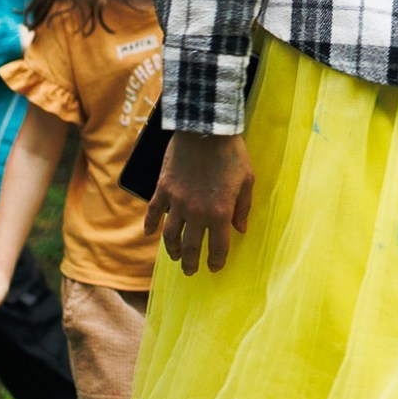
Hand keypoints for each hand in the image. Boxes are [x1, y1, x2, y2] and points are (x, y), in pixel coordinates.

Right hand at [145, 131, 254, 273]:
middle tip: (190, 270)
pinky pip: (153, 212)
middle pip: (190, 247)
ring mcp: (177, 202)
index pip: (218, 247)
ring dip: (171, 250)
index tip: (214, 267)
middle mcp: (197, 212)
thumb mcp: (247, 180)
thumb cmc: (231, 153)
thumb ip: (243, 207)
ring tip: (174, 257)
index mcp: (220, 212)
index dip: (216, 261)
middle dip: (190, 263)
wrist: (206, 128)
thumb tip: (240, 229)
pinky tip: (150, 233)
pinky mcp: (163, 189)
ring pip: (170, 235)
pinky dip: (149, 225)